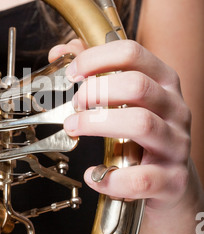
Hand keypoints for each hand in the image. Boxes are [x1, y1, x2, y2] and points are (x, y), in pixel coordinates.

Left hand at [49, 39, 191, 210]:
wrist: (172, 180)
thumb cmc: (143, 133)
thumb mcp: (126, 98)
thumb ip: (93, 71)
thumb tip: (58, 53)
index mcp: (163, 81)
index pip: (132, 53)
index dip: (95, 58)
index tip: (72, 73)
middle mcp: (175, 108)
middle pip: (137, 85)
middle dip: (96, 91)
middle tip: (75, 103)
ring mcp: (176, 144)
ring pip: (140, 123)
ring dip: (96, 124)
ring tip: (73, 127)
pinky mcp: (172, 179)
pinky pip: (141, 178)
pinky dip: (111, 178)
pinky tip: (93, 175)